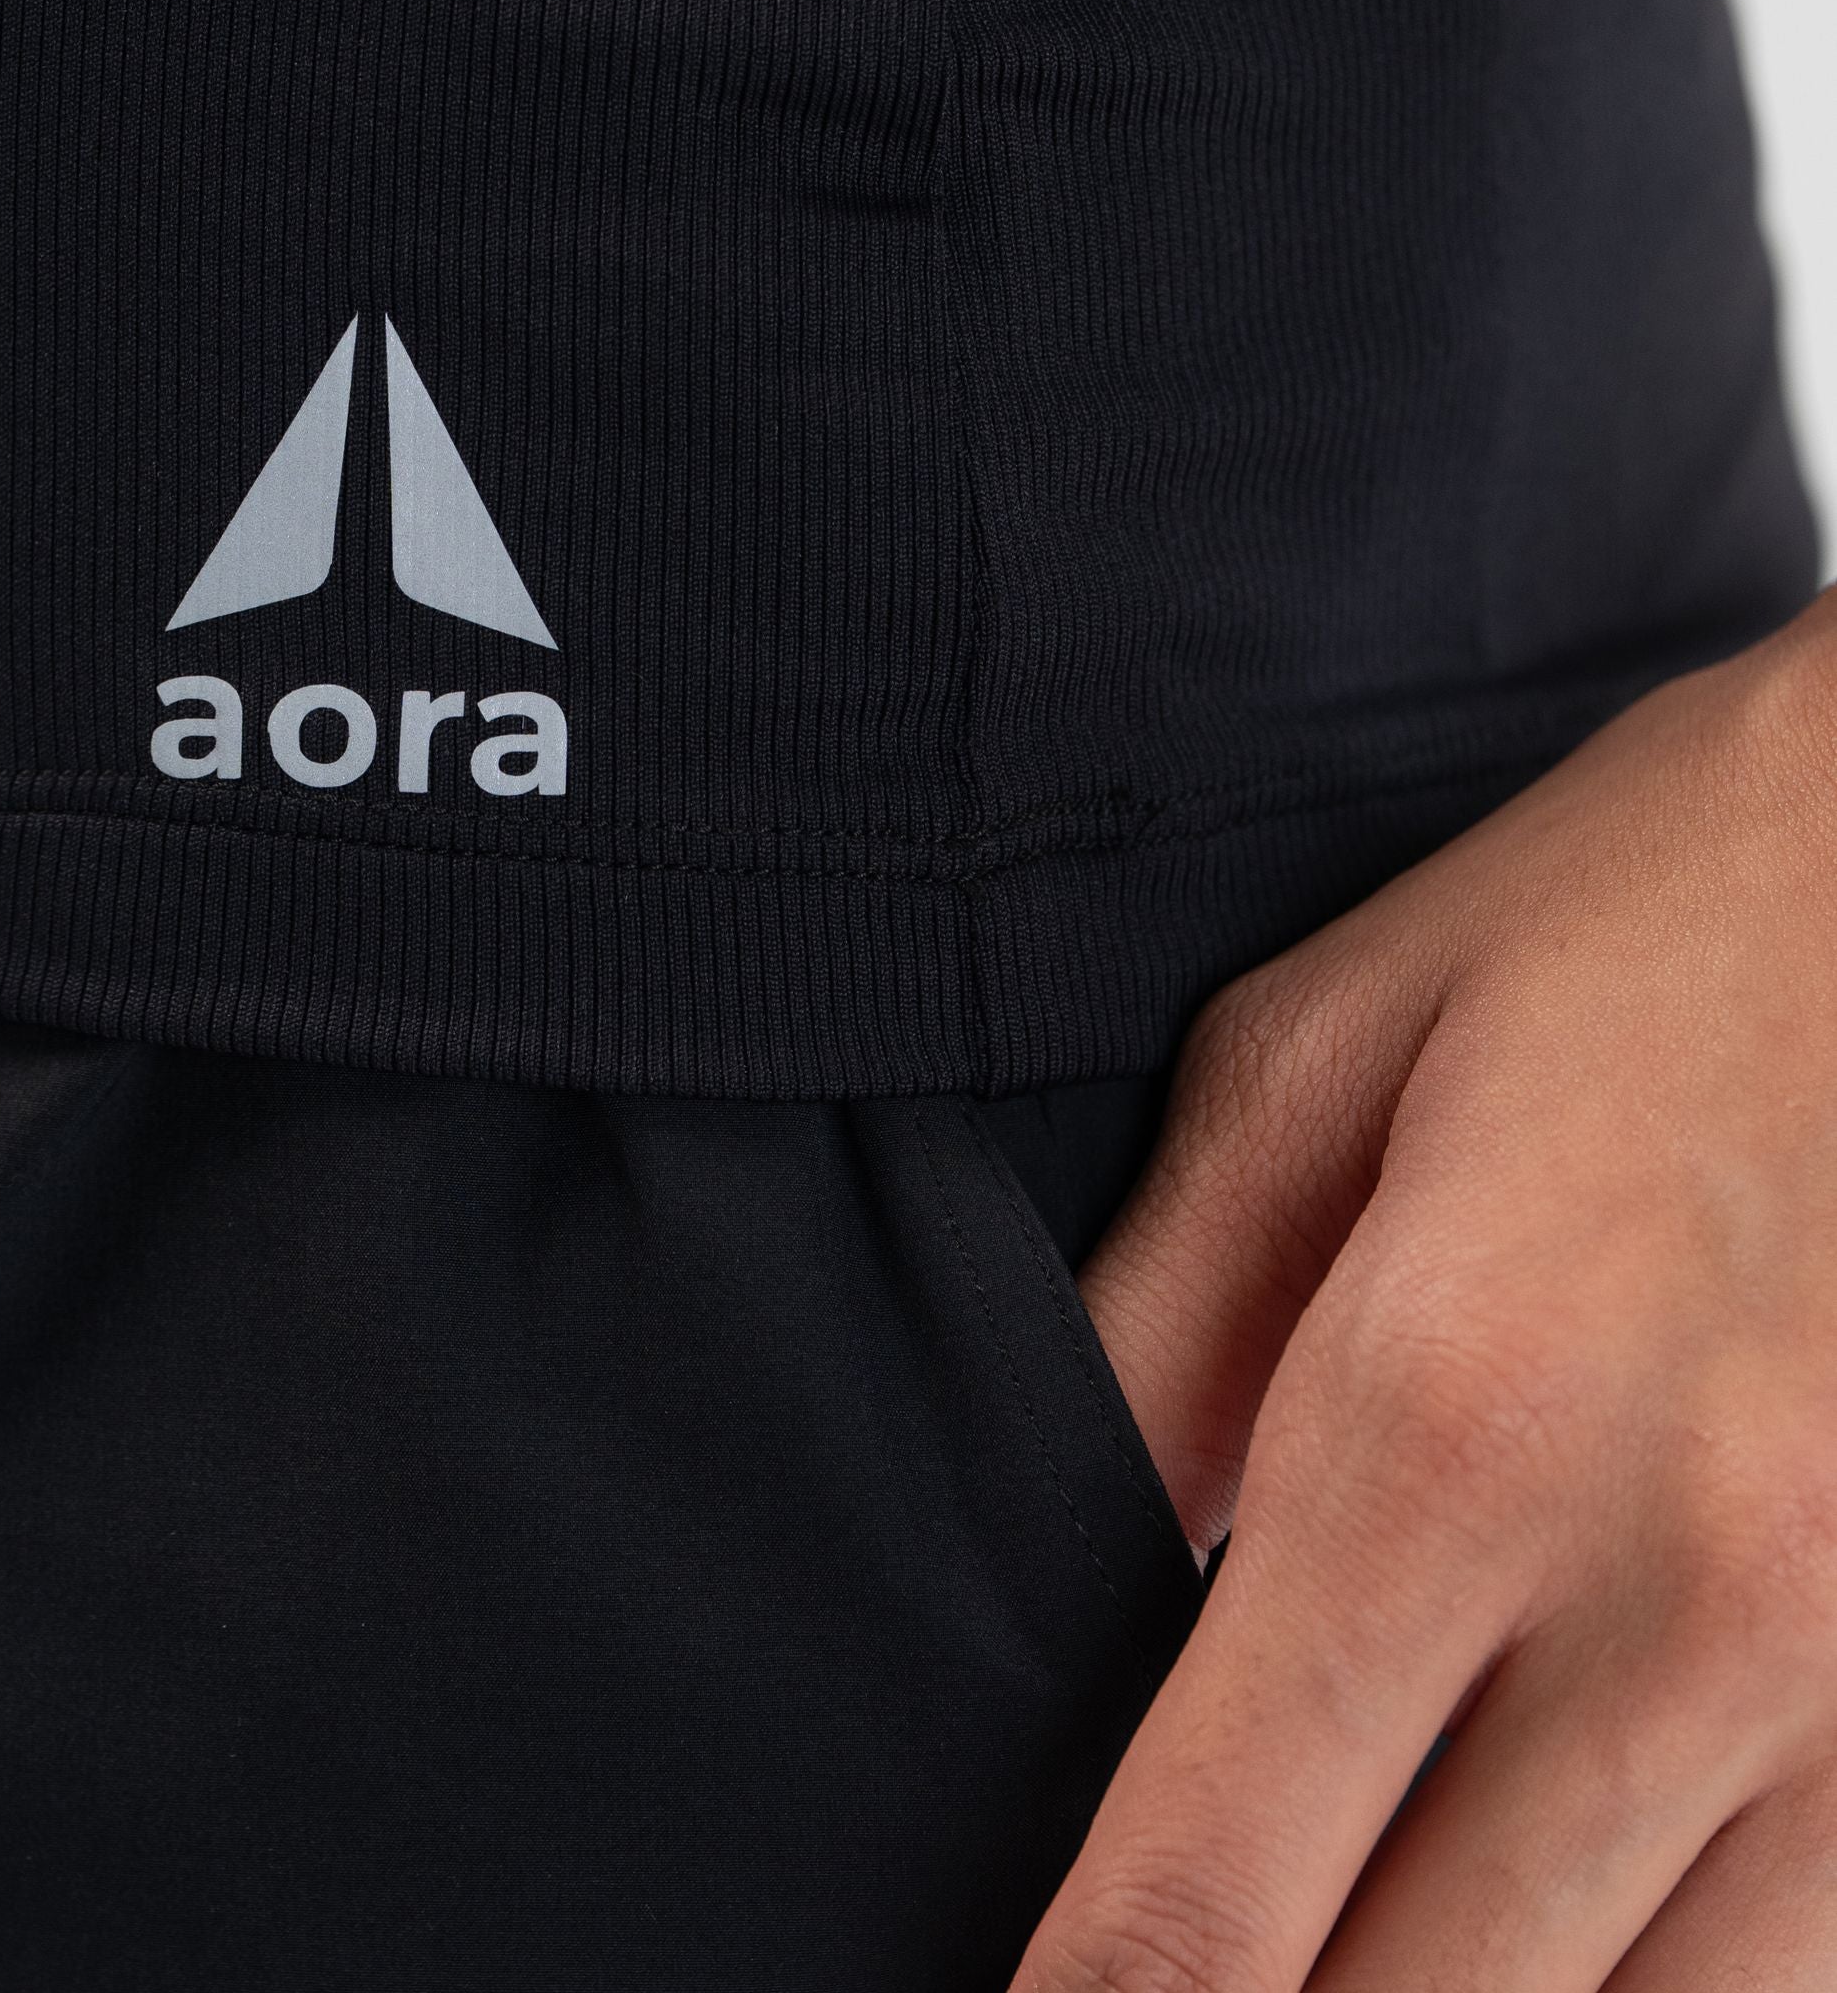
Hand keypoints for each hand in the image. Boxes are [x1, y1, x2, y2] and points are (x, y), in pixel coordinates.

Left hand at [1017, 589, 1836, 1989]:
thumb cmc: (1630, 920)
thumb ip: (1155, 1338)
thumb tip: (1046, 1581)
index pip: (1211, 1887)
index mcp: (1452, 1412)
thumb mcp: (1322, 1056)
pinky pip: (1804, 1982)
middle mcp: (1688, 1597)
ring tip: (1357, 1928)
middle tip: (1161, 1989)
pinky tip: (1553, 1923)